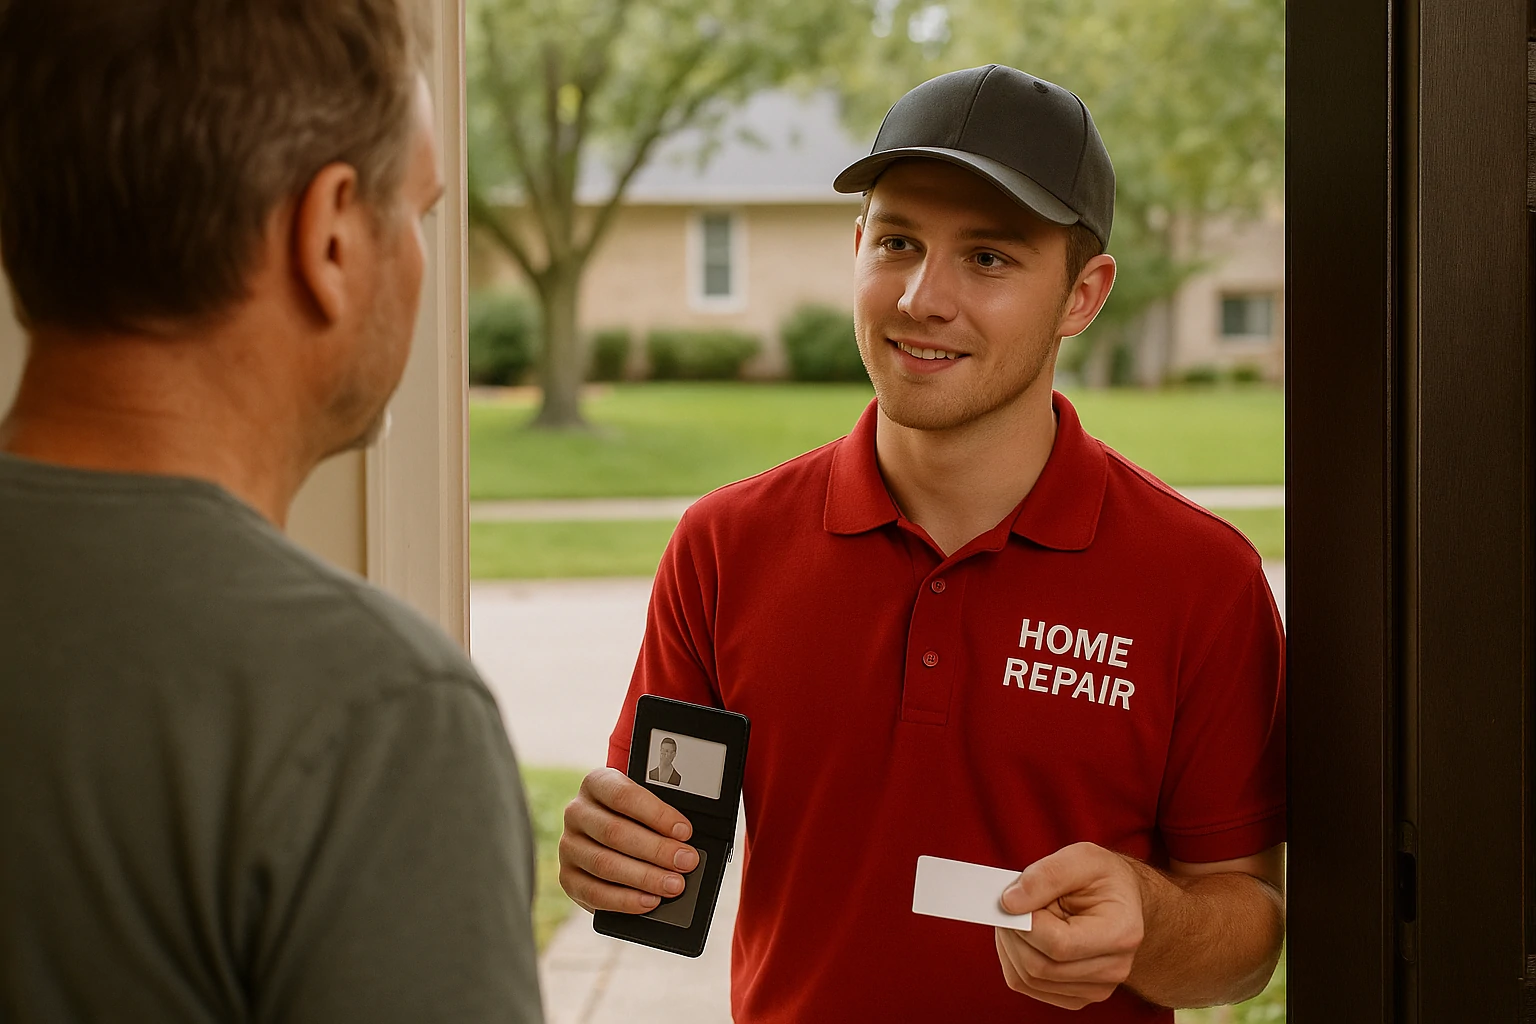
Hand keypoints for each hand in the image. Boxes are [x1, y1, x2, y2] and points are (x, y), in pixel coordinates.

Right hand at [558, 767, 700, 913]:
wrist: (607, 834)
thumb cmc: (634, 817)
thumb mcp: (645, 805)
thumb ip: (661, 819)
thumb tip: (685, 843)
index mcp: (596, 783)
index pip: (624, 796)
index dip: (657, 815)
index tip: (684, 831)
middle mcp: (576, 812)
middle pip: (615, 833)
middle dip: (656, 850)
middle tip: (685, 861)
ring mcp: (568, 846)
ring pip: (605, 864)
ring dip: (645, 878)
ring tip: (673, 885)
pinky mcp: (568, 878)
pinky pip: (595, 893)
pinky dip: (626, 900)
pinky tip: (649, 901)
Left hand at [993, 842, 1145, 1009]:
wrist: (1121, 900)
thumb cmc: (1103, 878)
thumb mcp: (1082, 858)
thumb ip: (1046, 875)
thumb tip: (1009, 902)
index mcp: (1120, 933)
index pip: (1058, 944)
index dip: (1025, 922)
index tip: (1011, 898)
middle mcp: (1113, 969)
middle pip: (1039, 967)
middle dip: (1012, 933)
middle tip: (1008, 904)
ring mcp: (1095, 988)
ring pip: (1028, 979)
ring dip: (1010, 945)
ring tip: (1018, 916)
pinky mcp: (1076, 997)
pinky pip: (1027, 985)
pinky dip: (1013, 959)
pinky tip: (1022, 935)